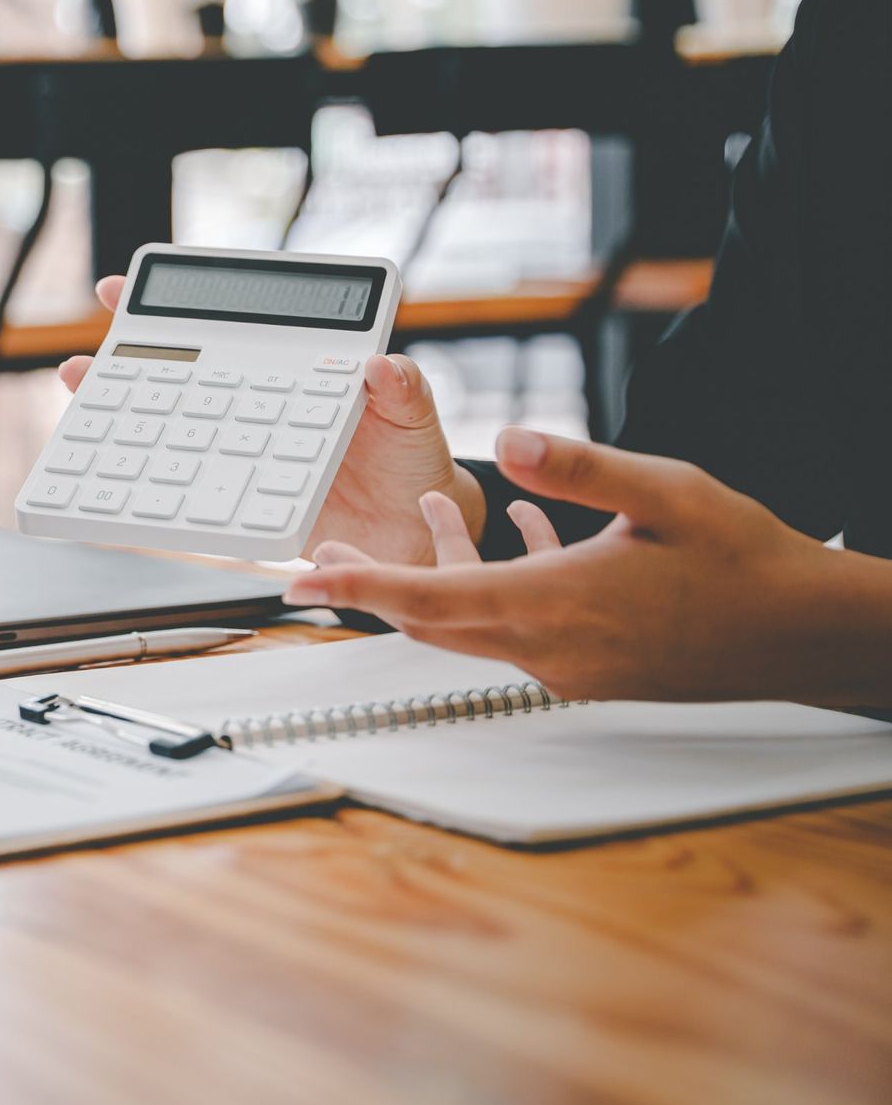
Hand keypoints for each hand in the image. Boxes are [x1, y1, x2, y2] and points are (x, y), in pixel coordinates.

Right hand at [61, 275, 483, 563]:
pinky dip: (156, 483)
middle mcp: (257, 405)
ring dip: (127, 420)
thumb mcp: (413, 414)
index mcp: (293, 370)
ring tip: (88, 407)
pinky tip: (125, 480)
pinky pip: (194, 488)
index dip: (173, 308)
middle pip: (182, 376)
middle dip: (125, 363)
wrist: (412, 532)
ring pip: (175, 428)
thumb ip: (400, 387)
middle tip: (84, 361)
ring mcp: (245, 451)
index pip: (227, 327)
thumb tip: (379, 365)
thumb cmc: (411, 460)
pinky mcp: (243, 496)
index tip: (120, 293)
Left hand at [285, 427, 890, 706]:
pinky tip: (519, 531)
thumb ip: (576, 469)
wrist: (803, 634)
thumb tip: (508, 441)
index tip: (302, 584)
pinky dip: (498, 580)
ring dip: (438, 575)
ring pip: (475, 619)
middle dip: (372, 587)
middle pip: (433, 619)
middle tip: (319, 562)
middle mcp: (549, 646)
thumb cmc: (744, 563)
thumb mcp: (662, 491)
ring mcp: (569, 662)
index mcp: (554, 605)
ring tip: (414, 523)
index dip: (360, 587)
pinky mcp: (590, 663)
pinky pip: (518, 622)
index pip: (429, 599)